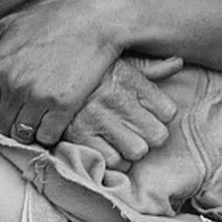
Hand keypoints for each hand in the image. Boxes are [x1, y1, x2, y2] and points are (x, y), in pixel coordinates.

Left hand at [0, 0, 179, 158]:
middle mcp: (13, 85)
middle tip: (21, 118)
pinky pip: (47, 136)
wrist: (95, 20)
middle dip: (8, 126)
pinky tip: (54, 118)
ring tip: (37, 118)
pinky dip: (50, 133)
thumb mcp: (8, 26)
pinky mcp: (63, 105)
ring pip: (23, 135)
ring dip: (29, 131)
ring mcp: (38, 97)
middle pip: (0, 128)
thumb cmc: (50, 21)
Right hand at [61, 54, 183, 168]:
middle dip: (149, 137)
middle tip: (136, 130)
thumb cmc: (87, 70)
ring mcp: (98, 119)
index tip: (151, 114)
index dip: (162, 116)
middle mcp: (116, 98)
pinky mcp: (79, 136)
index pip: (169, 112)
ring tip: (119, 139)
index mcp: (129, 78)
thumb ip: (149, 66)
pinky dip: (110, 159)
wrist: (42, 71)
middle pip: (157, 137)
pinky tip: (104, 146)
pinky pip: (111, 161)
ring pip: (136, 153)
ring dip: (130, 150)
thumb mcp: (118, 61)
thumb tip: (178, 62)